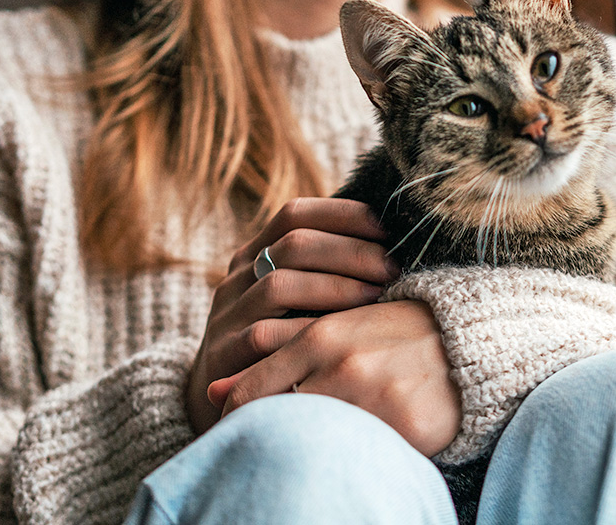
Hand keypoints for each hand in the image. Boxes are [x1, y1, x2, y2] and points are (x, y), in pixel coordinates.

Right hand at [186, 197, 398, 435]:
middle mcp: (237, 278)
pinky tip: (344, 335)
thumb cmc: (283, 344)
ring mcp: (227, 315)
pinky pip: (265, 336)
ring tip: (376, 296)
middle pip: (293, 244)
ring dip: (335, 286)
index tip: (386, 226)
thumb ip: (327, 271)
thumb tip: (392, 245)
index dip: (342, 213)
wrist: (226, 401)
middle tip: (391, 266)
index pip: (295, 214)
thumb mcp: (298, 301)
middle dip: (350, 251)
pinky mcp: (223, 355)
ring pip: (279, 285)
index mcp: (255, 254)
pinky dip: (308, 331)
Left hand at [209, 300, 461, 457]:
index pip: (253, 391)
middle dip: (269, 435)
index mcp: (322, 336)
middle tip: (277, 443)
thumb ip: (277, 353)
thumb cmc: (395, 334)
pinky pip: (359, 452)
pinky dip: (350, 454)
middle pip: (277, 418)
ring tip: (322, 442)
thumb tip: (210, 389)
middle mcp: (343, 365)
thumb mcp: (337, 330)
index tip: (246, 429)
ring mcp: (375, 396)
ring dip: (313, 444)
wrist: (469, 341)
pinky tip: (358, 446)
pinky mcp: (405, 424)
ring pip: (315, 436)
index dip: (239, 418)